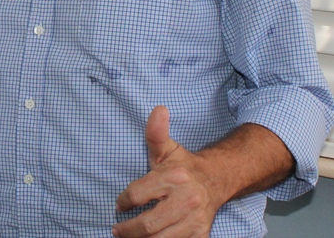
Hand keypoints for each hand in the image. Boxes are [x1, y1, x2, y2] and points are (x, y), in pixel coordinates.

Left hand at [112, 106, 220, 237]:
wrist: (216, 180)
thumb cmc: (184, 165)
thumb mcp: (167, 148)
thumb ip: (155, 133)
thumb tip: (158, 109)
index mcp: (174, 177)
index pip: (138, 194)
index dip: (124, 201)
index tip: (118, 205)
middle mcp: (186, 200)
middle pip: (149, 224)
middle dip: (128, 230)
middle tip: (117, 230)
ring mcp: (194, 220)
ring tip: (129, 237)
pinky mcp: (201, 234)